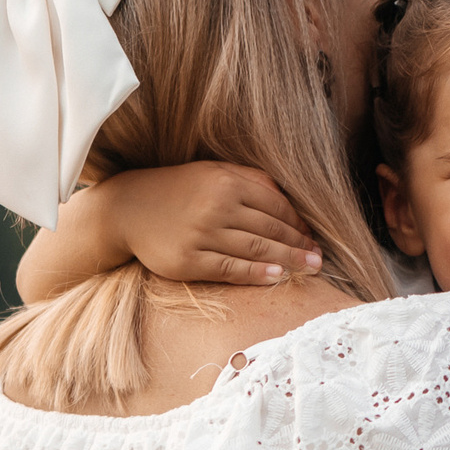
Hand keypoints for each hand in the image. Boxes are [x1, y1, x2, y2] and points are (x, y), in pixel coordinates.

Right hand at [107, 162, 323, 284]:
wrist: (128, 207)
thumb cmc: (179, 189)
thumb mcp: (213, 172)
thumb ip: (251, 179)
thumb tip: (290, 200)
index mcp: (226, 182)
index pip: (275, 205)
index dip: (298, 222)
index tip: (313, 236)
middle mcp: (216, 206)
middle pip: (269, 229)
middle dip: (299, 244)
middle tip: (320, 258)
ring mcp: (201, 235)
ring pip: (254, 249)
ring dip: (287, 260)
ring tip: (310, 268)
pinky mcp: (187, 260)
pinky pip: (229, 269)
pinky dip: (256, 273)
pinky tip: (277, 276)